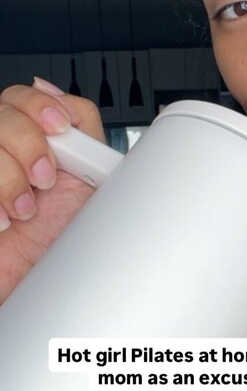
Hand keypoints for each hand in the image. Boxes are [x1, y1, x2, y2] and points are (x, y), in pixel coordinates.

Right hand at [0, 78, 105, 302]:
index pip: (26, 95)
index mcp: (37, 145)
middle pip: (2, 107)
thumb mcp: (92, 190)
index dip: (41, 105)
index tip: (59, 130)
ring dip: (6, 177)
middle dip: (28, 143)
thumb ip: (85, 141)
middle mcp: (4, 152)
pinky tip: (1, 219)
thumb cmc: (61, 252)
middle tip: (45, 181)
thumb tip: (69, 104)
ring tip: (23, 211)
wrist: (37, 295)